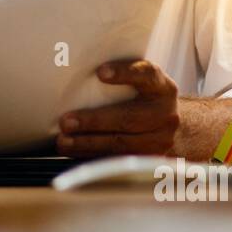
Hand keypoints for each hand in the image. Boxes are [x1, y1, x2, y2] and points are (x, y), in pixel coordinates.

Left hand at [57, 59, 179, 156]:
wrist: (167, 123)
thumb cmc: (142, 96)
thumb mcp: (140, 82)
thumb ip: (120, 78)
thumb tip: (73, 72)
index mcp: (162, 87)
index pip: (146, 74)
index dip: (125, 73)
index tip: (100, 72)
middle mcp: (165, 113)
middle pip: (129, 117)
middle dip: (94, 120)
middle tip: (66, 121)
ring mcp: (161, 139)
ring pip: (122, 143)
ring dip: (88, 142)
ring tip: (63, 141)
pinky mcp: (150, 159)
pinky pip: (118, 159)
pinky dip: (93, 155)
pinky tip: (74, 151)